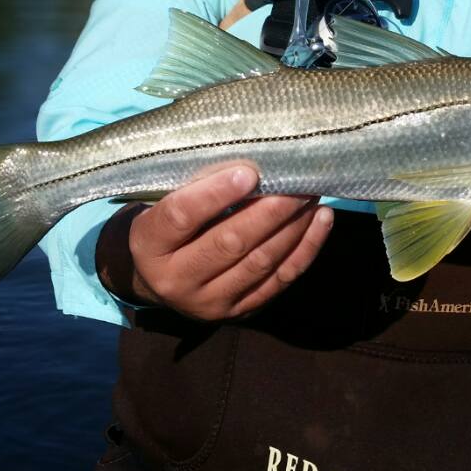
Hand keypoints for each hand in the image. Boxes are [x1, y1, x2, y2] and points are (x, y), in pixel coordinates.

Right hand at [96, 164, 333, 320]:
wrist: (159, 278)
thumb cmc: (168, 223)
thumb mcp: (163, 201)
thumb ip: (197, 185)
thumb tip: (251, 159)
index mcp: (149, 245)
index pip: (180, 217)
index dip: (214, 194)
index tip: (249, 172)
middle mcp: (175, 280)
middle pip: (229, 243)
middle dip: (269, 211)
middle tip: (298, 182)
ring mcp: (210, 303)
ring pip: (260, 263)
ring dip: (293, 226)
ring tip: (312, 195)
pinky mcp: (240, 311)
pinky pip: (280, 280)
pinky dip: (305, 248)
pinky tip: (321, 220)